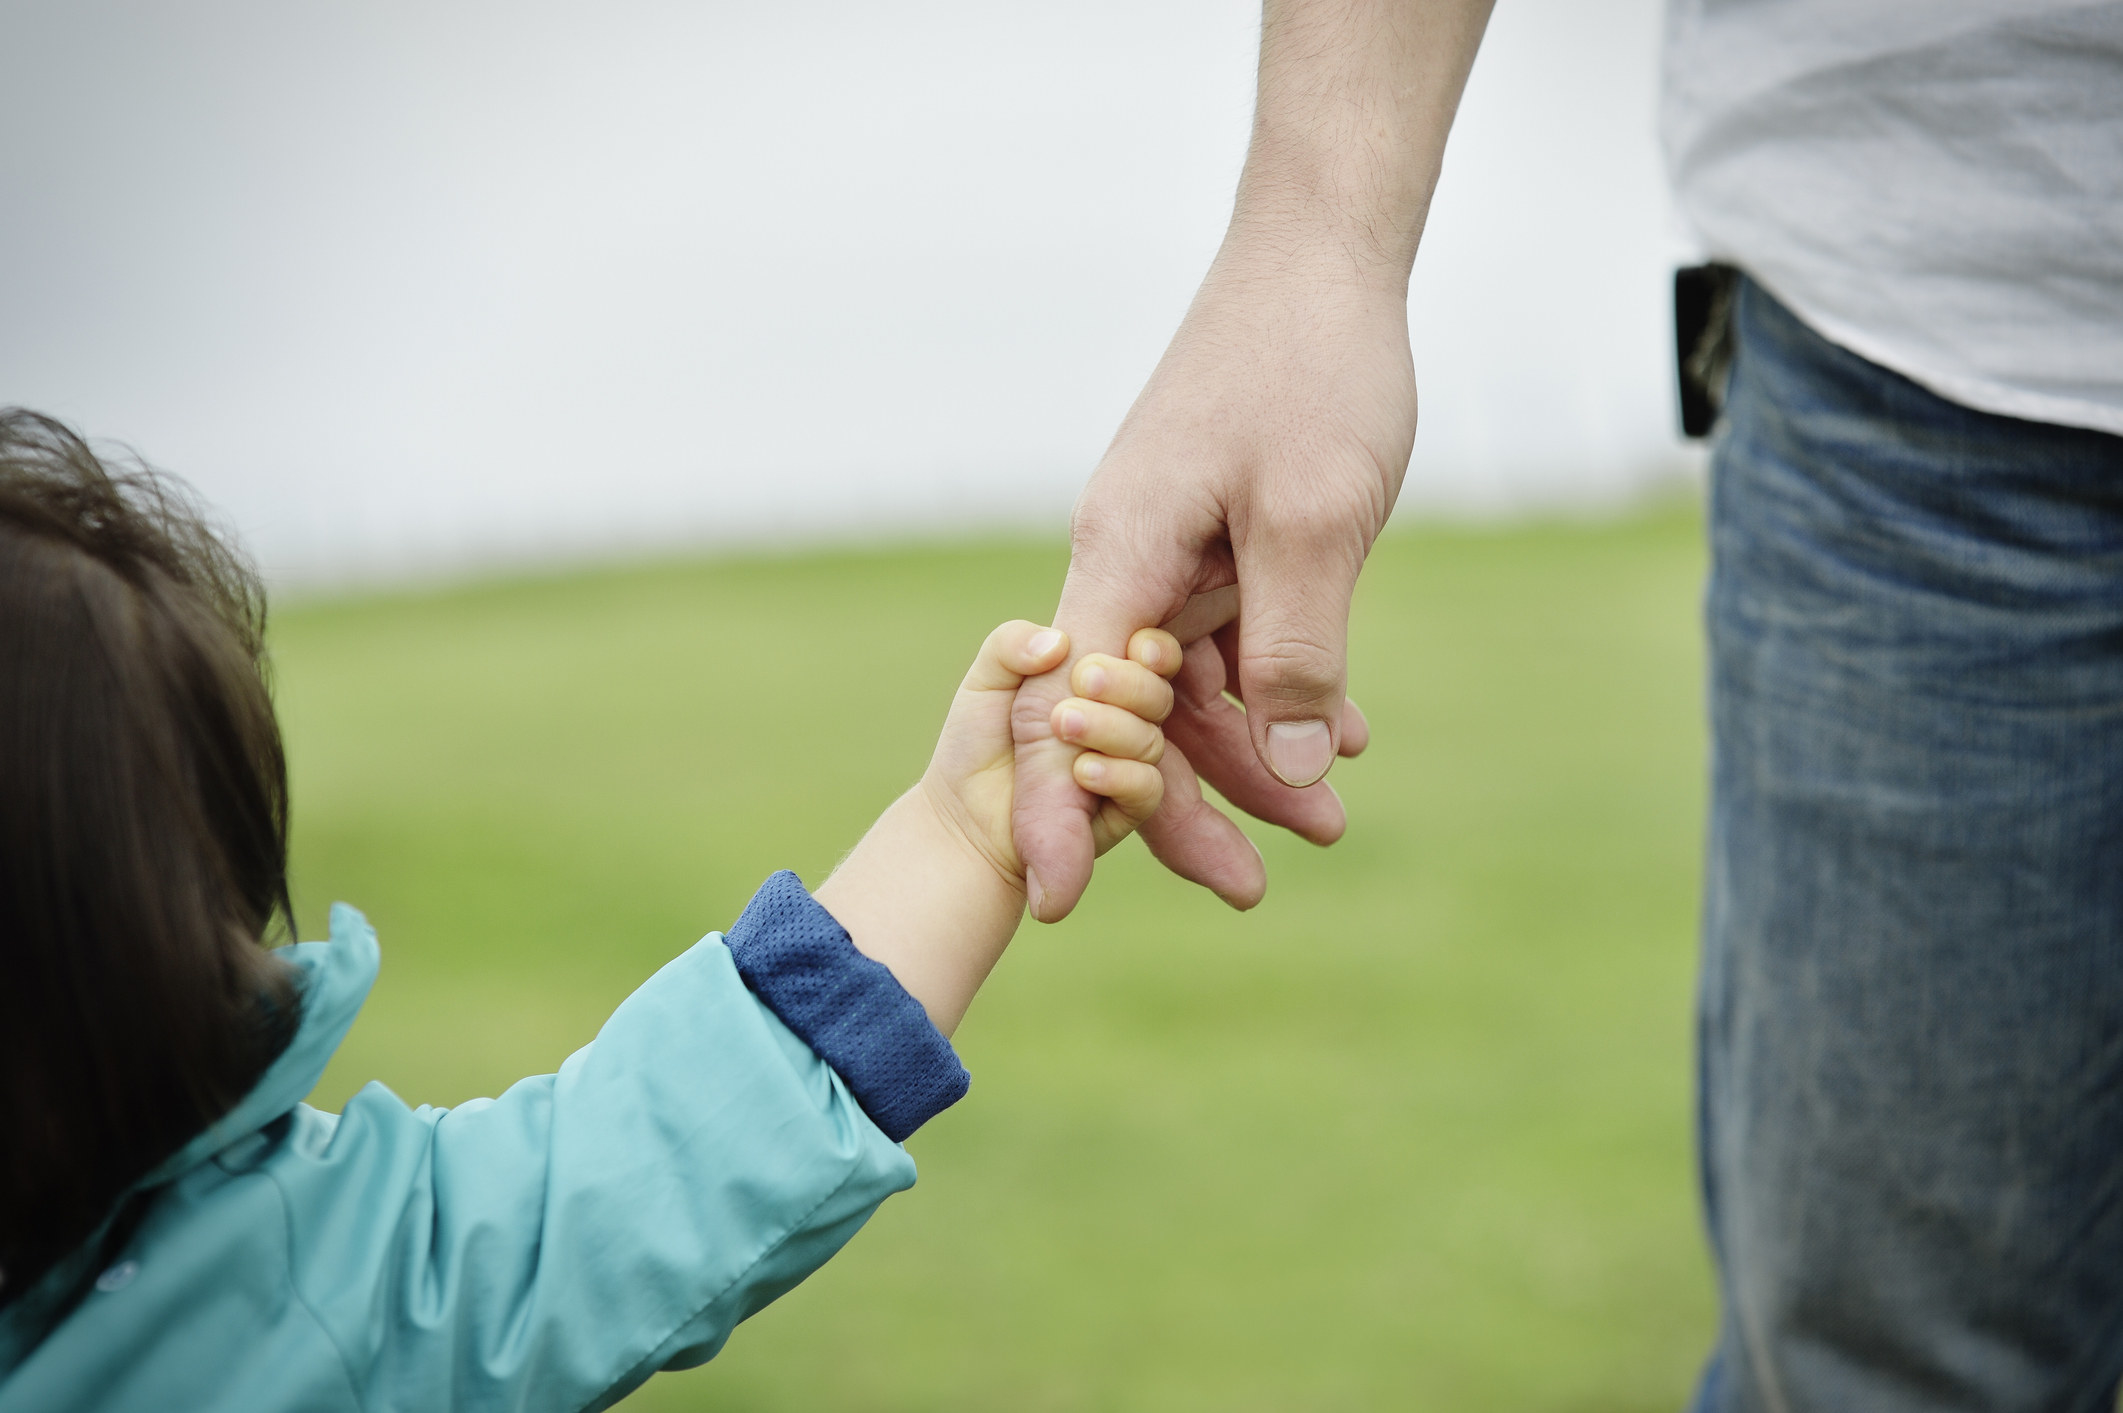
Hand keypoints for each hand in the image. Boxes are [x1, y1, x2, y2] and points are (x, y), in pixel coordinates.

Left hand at [924, 620, 1184, 888]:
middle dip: (1127, 683)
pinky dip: (1119, 775)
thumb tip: (1059, 641)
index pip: (1151, 656)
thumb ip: (1011, 644)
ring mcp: (1125, 766)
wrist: (964, 815)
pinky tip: (1082, 770)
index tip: (1134, 645)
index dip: (1153, 648)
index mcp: (1101, 682)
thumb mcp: (985, 681)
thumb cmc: (978, 742)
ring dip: (1112, 727)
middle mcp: (1122, 721)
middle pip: (1156, 695)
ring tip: (1061, 722)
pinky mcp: (1123, 810)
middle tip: (1082, 680)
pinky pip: (1146, 788)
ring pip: (1150, 740)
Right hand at [1011, 261, 1409, 921]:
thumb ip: (1295, 650)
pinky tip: (1339, 734)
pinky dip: (1278, 685)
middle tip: (1251, 888)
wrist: (1324, 258)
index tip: (1058, 897)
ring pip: (1189, 684)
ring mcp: (1170, 548)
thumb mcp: (1313, 520)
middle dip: (1184, 802)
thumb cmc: (1311, 369)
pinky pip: (1231, 637)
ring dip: (1255, 749)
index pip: (1067, 712)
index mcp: (1120, 555)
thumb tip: (1285, 768)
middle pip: (1131, 713)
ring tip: (1330, 816)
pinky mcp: (1214, 538)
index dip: (1058, 810)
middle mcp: (1127, 559)